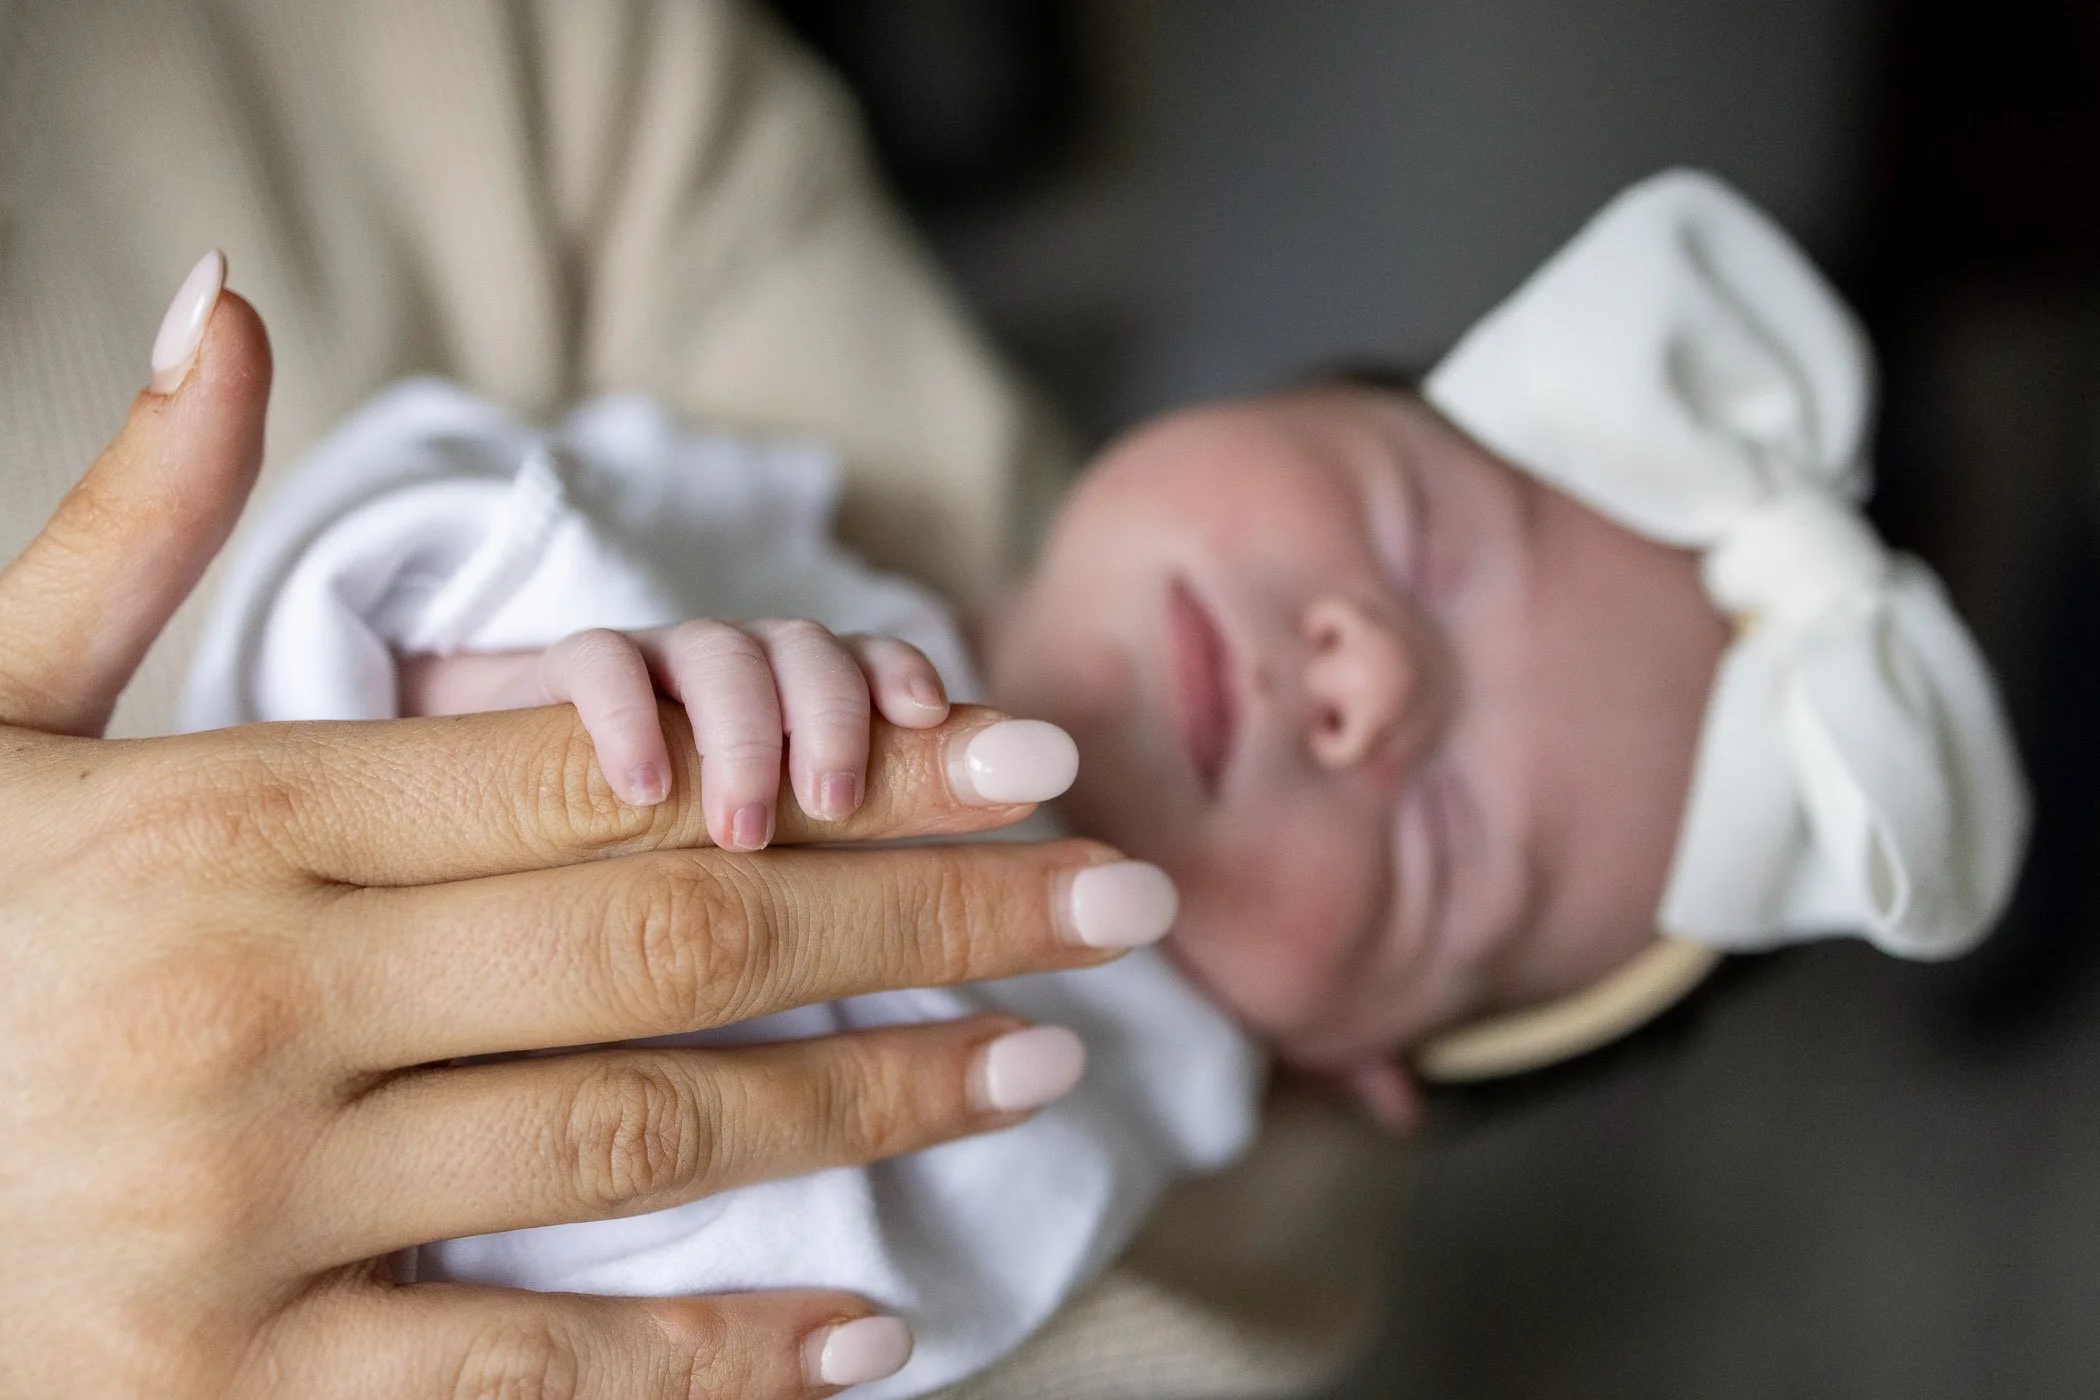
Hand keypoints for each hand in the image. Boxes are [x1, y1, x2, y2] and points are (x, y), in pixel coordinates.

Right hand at [0, 257, 1163, 1398]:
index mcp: (225, 823)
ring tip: (1038, 1063)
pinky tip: (866, 1332)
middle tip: (1117, 903)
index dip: (843, 764)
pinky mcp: (221, 1392)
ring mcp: (240, 1213)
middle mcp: (256, 1006)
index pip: (614, 767)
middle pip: (677, 931)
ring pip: (638, 1133)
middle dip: (924, 909)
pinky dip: (709, 1362)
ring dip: (866, 1097)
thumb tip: (234, 311)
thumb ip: (132, 525)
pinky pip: (521, 1375)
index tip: (1019, 760)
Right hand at [400, 622, 954, 849]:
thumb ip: (882, 832)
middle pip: (810, 656)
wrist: (494, 818)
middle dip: (837, 720)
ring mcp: (656, 671)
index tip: (938, 727)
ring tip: (745, 828)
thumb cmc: (676, 857)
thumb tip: (1026, 831)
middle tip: (835, 807)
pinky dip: (628, 716)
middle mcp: (744, 676)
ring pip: (724, 658)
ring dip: (747, 733)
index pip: (876, 669)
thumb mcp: (783, 854)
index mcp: (805, 707)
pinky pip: (602, 664)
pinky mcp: (559, 683)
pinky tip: (642, 789)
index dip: (907, 684)